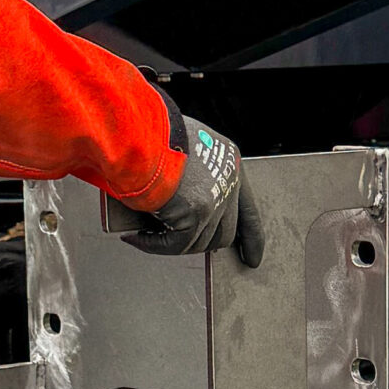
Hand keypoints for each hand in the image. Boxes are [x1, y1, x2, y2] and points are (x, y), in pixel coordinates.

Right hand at [119, 114, 263, 266]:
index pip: (248, 210)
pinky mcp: (196, 215)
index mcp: (230, 163)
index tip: (252, 257)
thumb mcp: (185, 145)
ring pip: (199, 241)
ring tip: (146, 231)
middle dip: (202, 242)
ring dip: (173, 242)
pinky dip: (153, 245)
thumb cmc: (151, 131)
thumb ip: (191, 170)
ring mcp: (215, 200)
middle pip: (225, 231)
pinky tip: (136, 238)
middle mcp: (229, 182)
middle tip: (176, 241)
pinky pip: (175, 245)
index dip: (251, 237)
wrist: (139, 132)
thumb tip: (178, 195)